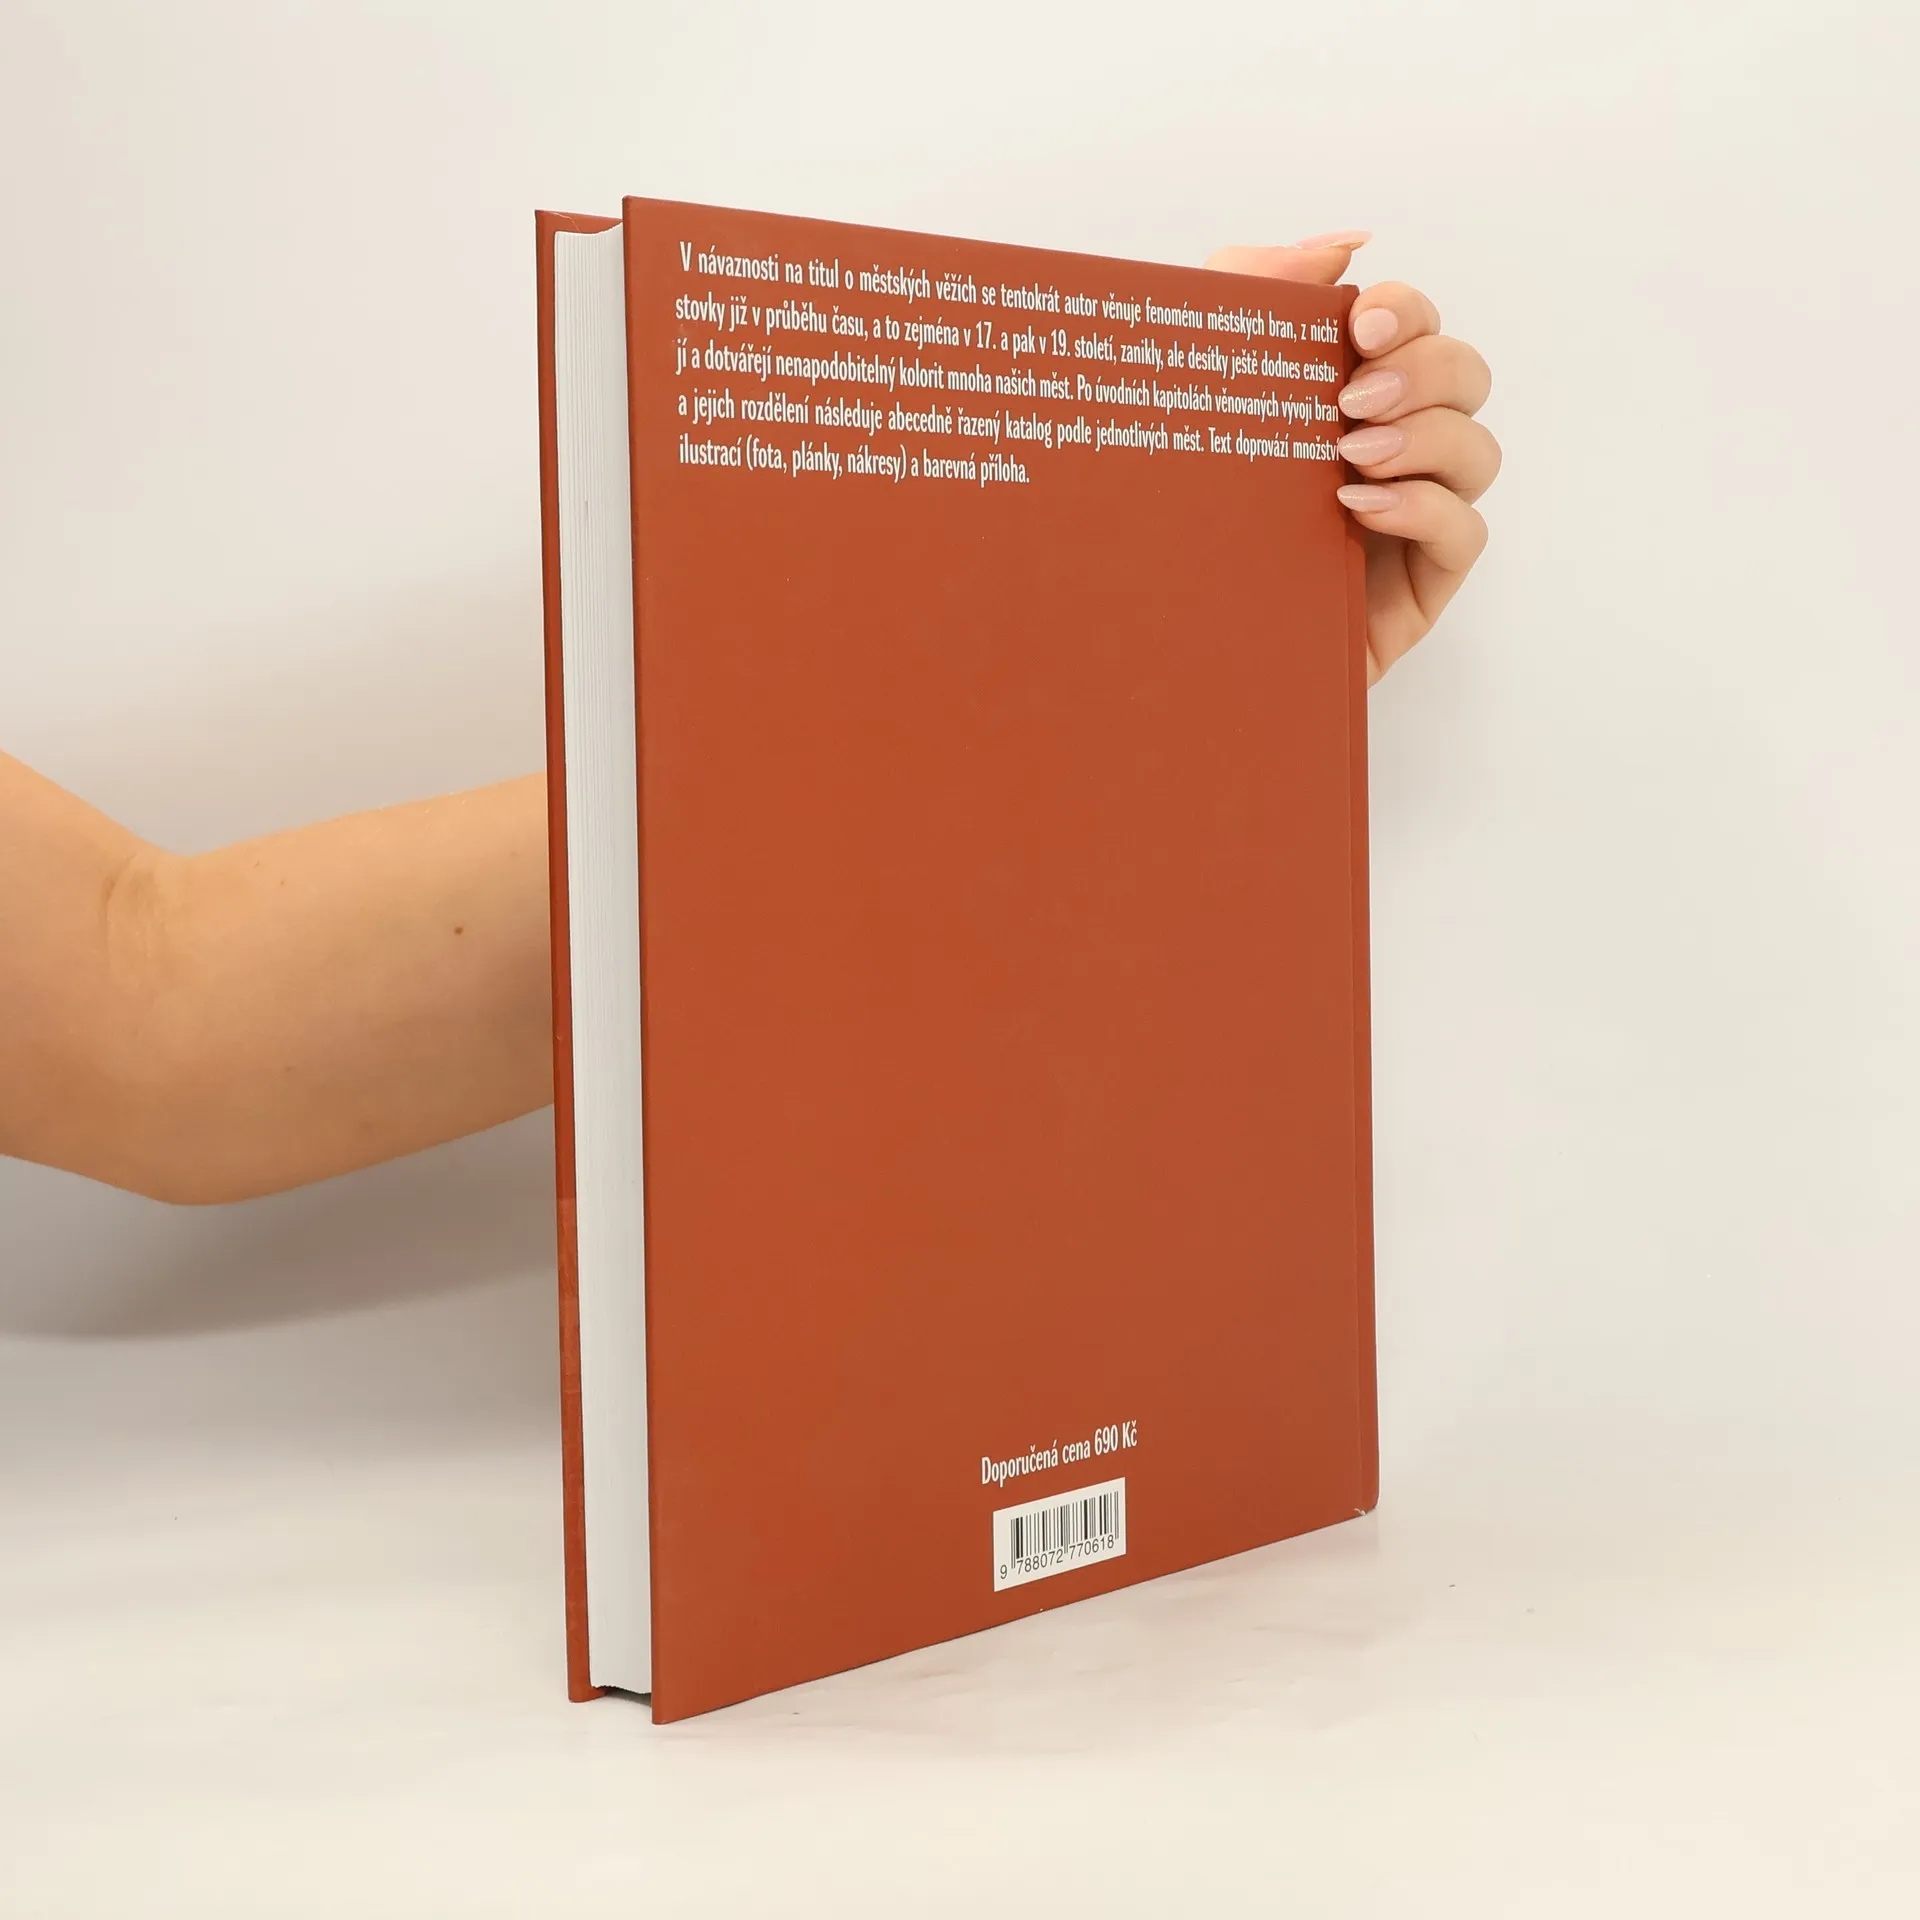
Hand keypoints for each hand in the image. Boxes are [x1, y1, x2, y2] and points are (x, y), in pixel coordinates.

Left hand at [1207, 232, 1497, 682]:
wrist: (1158, 637)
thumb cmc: (1180, 513)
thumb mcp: (1194, 383)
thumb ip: (1252, 288)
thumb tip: (1344, 246)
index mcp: (1344, 394)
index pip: (1414, 326)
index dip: (1406, 311)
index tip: (1358, 326)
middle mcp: (1390, 447)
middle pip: (1465, 375)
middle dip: (1424, 371)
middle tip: (1352, 399)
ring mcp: (1411, 517)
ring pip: (1477, 450)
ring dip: (1426, 438)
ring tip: (1351, 457)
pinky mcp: (1418, 585)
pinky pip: (1466, 530)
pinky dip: (1424, 507)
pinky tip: (1360, 508)